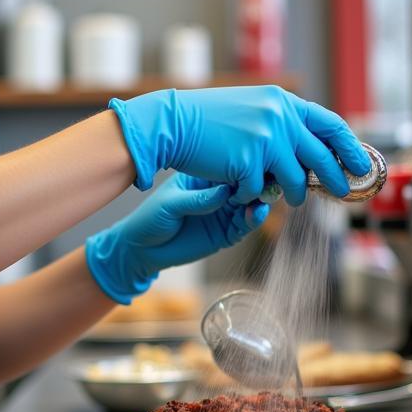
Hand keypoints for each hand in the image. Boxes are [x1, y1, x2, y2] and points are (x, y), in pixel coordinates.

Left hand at [84, 174, 268, 303]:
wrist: (141, 250)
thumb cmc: (150, 219)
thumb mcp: (170, 204)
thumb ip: (198, 199)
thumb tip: (225, 191)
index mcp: (204, 177)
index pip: (229, 167)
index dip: (245, 164)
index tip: (259, 161)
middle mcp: (218, 193)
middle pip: (247, 184)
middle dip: (261, 182)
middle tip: (270, 181)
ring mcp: (224, 213)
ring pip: (251, 204)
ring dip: (261, 201)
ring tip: (264, 200)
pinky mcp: (226, 233)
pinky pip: (245, 224)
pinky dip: (254, 219)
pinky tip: (257, 213)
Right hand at [110, 85, 370, 204]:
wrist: (172, 123)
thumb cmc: (207, 119)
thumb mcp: (252, 108)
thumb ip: (281, 122)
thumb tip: (309, 148)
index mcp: (283, 102)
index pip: (330, 124)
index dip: (349, 146)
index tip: (361, 162)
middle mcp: (280, 118)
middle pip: (320, 157)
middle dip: (334, 179)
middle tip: (342, 192)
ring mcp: (265, 140)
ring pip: (294, 181)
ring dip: (292, 195)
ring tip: (286, 199)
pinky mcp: (249, 162)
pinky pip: (260, 191)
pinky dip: (249, 194)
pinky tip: (236, 187)